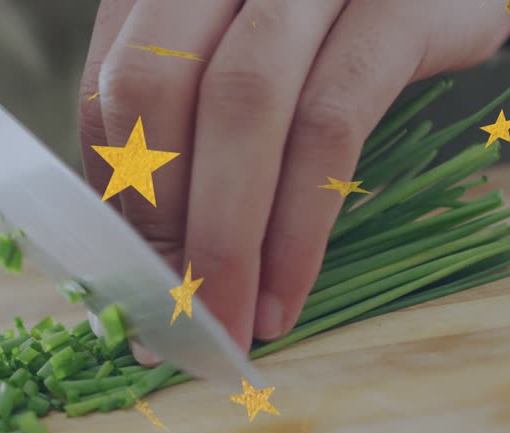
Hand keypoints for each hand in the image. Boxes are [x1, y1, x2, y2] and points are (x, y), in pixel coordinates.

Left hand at [79, 0, 509, 352]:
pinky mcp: (398, 7)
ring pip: (240, 108)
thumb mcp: (253, 64)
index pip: (111, 87)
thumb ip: (191, 131)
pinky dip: (300, 226)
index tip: (135, 282)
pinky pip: (332, 126)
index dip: (116, 196)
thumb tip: (147, 260)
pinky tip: (288, 292)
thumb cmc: (344, 32)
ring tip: (232, 324)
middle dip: (161, 220)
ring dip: (227, 241)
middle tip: (178, 317)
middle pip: (155, 86)